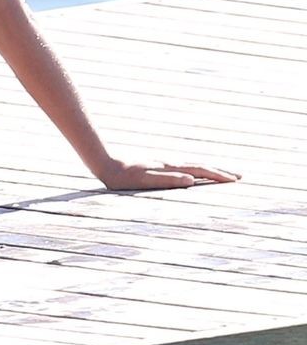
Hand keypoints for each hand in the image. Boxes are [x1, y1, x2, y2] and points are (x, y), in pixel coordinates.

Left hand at [98, 159, 240, 189]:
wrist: (106, 164)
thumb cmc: (124, 177)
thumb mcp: (145, 180)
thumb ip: (167, 179)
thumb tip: (191, 180)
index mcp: (170, 167)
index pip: (200, 170)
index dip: (218, 175)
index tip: (235, 180)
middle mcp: (170, 164)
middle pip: (200, 166)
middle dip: (220, 172)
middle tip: (239, 177)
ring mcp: (164, 165)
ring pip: (192, 167)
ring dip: (209, 171)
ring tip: (222, 175)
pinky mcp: (157, 168)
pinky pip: (183, 170)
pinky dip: (196, 172)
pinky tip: (195, 176)